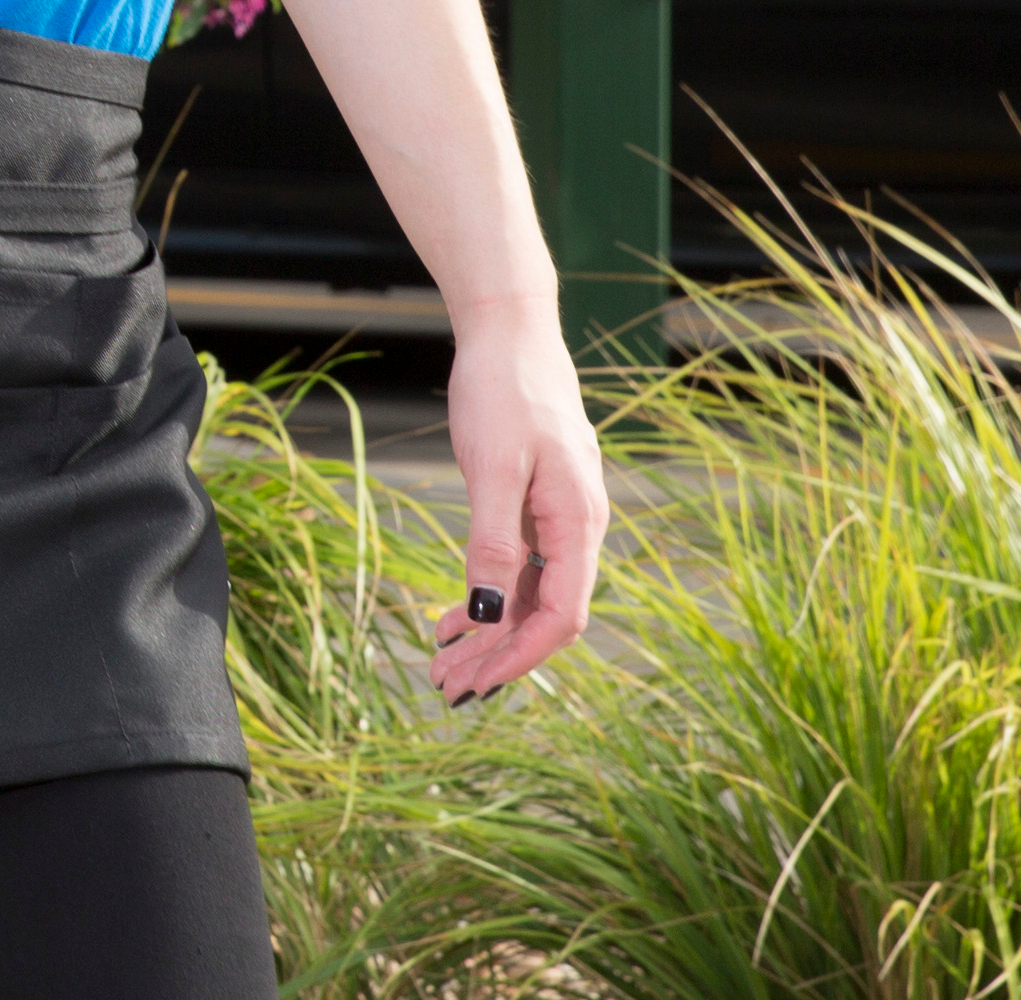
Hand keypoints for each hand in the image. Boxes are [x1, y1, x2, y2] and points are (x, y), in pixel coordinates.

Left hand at [422, 301, 607, 700]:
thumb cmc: (503, 391)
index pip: (562, 615)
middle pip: (546, 614)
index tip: (478, 684)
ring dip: (490, 632)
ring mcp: (560, 517)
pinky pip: (520, 567)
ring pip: (531, 595)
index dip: (521, 656)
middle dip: (499, 656)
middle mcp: (578, 527)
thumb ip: (494, 542)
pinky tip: (454, 617)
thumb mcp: (493, 467)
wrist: (510, 332)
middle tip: (446, 687)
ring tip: (443, 663)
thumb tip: (490, 613)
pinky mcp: (538, 505)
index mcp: (578, 521)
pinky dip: (489, 595)